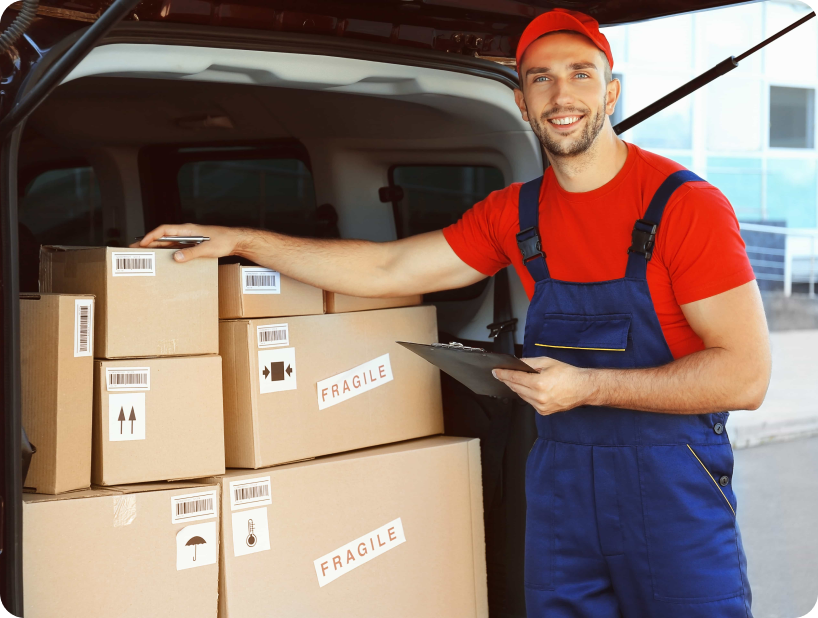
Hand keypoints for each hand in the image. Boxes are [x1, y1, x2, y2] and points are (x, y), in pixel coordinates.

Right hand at [131, 223, 247, 261]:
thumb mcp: (207, 248)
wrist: (236, 241)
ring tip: (145, 255)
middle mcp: (186, 233)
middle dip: (148, 243)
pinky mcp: (193, 245)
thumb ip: (192, 253)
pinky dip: (168, 253)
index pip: (164, 230)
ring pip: (169, 243)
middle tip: (135, 250)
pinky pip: (177, 248)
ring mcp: (189, 239)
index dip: (151, 236)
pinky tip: (164, 260)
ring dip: (157, 249)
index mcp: (187, 229)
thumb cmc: (224, 241)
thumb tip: (176, 257)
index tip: (142, 244)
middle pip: (163, 236)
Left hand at [493, 357, 594, 414]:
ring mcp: (541, 406)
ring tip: (517, 379)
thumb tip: (516, 362)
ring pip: (521, 396)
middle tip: (502, 374)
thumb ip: (529, 362)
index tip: (496, 372)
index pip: (514, 378)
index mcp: (539, 383)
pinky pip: (529, 402)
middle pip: (515, 388)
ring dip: (517, 387)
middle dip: (508, 380)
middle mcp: (539, 397)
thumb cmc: (569, 374)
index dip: (503, 374)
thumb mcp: (547, 362)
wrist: (583, 388)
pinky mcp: (544, 412)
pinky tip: (530, 388)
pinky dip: (527, 395)